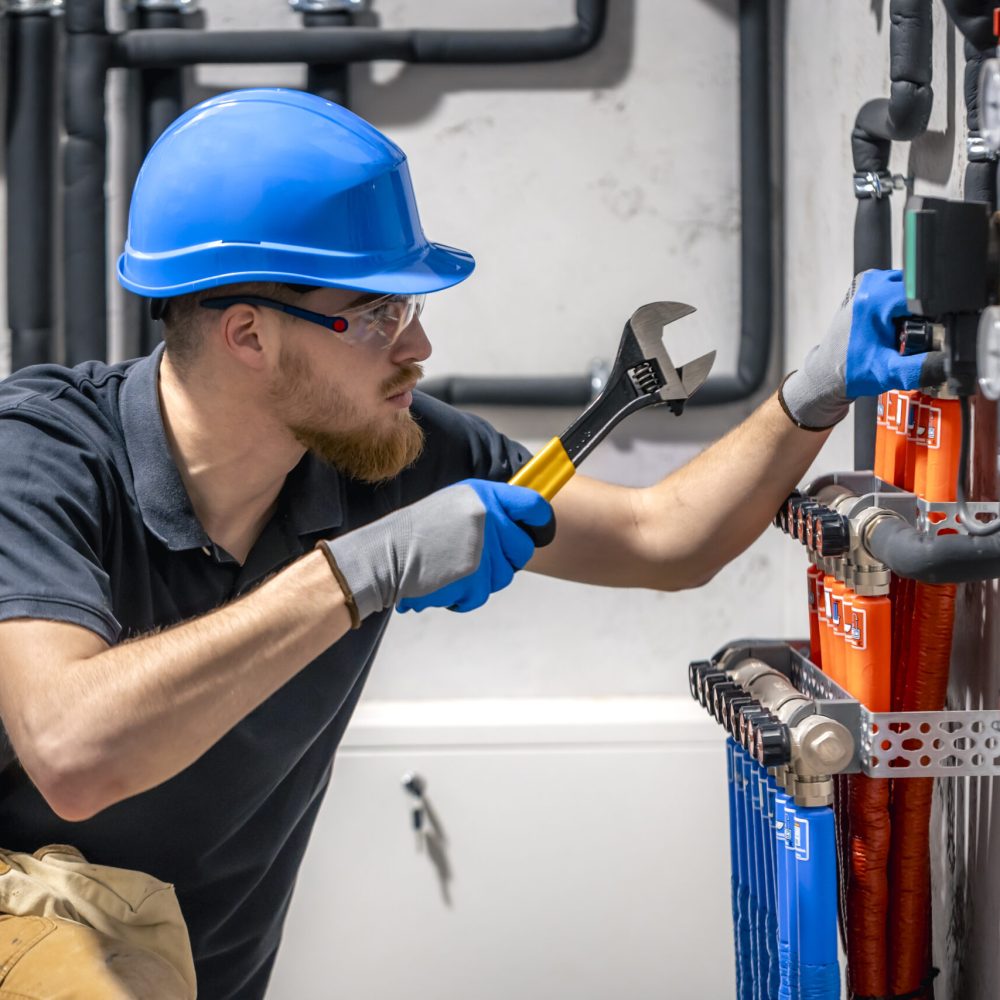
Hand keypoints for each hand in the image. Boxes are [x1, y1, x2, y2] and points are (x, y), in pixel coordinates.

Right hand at [319, 480, 553, 622]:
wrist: (384, 556)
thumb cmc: (416, 533)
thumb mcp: (455, 505)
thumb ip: (488, 511)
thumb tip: (521, 523)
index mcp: (484, 494)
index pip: (534, 504)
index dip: (542, 521)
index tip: (540, 530)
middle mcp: (488, 517)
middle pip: (523, 548)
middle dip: (506, 559)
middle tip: (476, 558)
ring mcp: (483, 548)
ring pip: (504, 576)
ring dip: (481, 579)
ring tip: (451, 567)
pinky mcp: (475, 577)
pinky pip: (482, 595)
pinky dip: (465, 595)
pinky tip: (444, 581)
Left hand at [779, 269, 943, 429]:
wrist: (827, 373)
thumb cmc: (851, 371)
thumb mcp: (890, 373)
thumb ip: (923, 368)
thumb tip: (951, 361)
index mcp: (876, 298)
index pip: (924, 294)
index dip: (935, 315)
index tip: (926, 334)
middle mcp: (871, 283)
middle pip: (919, 289)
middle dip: (924, 312)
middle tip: (911, 336)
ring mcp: (869, 282)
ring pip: (911, 288)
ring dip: (914, 308)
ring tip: (902, 333)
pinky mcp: (868, 286)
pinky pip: (899, 289)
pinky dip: (903, 306)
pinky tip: (895, 326)